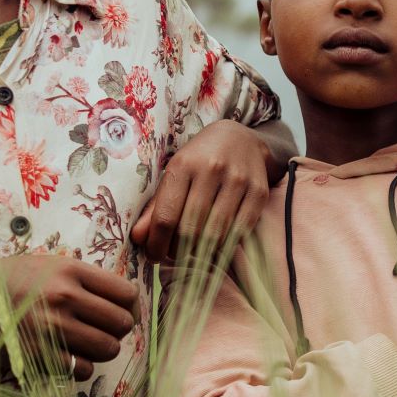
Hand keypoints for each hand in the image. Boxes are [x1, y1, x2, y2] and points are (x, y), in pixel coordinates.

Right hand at [0, 253, 139, 378]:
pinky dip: (81, 366)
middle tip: (105, 329)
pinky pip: (83, 369)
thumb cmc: (12, 282)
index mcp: (70, 271)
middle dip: (119, 330)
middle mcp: (64, 297)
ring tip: (87, 342)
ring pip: (108, 349)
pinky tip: (67, 354)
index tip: (124, 312)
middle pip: (122, 323)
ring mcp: (53, 327)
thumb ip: (85, 278)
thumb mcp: (49, 265)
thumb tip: (126, 299)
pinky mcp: (41, 355)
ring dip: (102, 349)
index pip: (126, 293)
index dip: (131, 306)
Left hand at [132, 120, 272, 265]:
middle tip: (173, 257)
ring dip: (201, 252)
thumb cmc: (199, 161)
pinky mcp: (258, 191)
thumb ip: (156, 208)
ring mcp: (238, 180)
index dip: (157, 244)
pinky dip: (225, 246)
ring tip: (192, 253)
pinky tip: (216, 246)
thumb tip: (138, 238)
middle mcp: (211, 169)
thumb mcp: (174, 176)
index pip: (166, 217)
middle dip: (178, 251)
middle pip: (190, 228)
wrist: (240, 139)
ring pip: (216, 233)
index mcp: (183, 165)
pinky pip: (240, 231)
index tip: (154, 256)